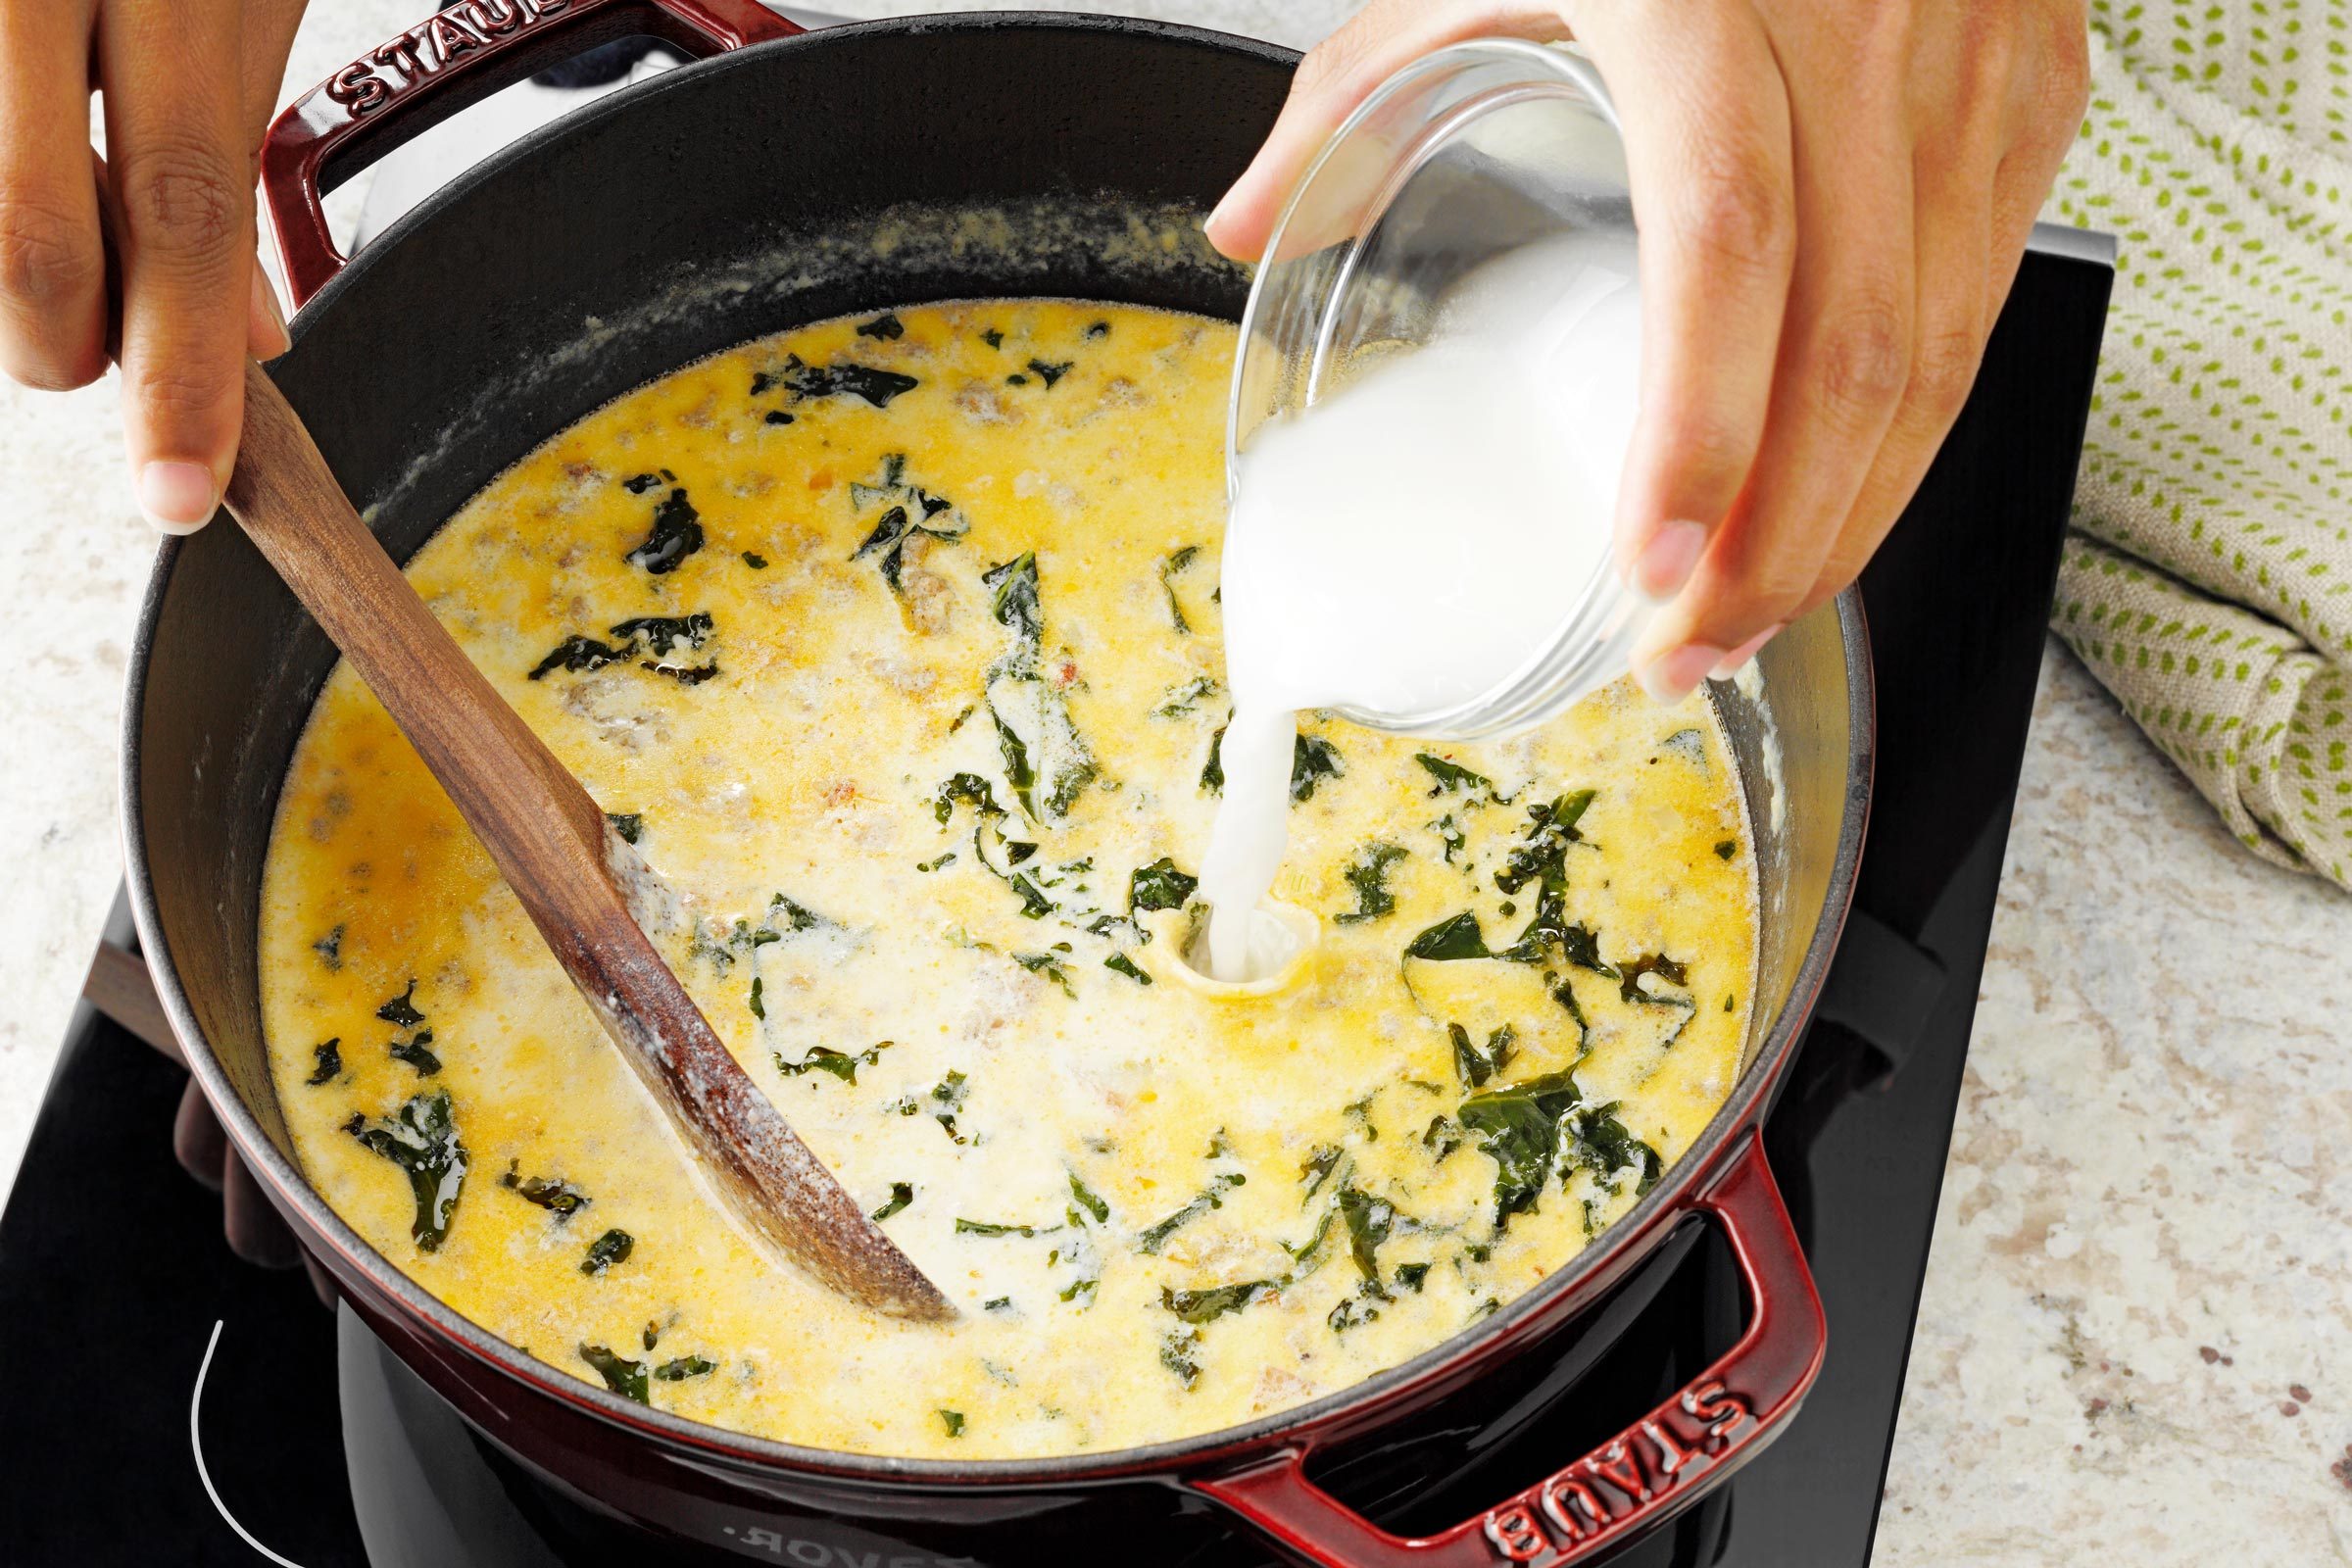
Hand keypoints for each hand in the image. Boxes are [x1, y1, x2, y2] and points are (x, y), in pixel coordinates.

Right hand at [0, 0, 308, 532]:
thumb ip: (221, 159)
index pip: (187, 213)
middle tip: (80, 361)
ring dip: (10, 275)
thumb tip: (250, 343)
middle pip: (33, 234)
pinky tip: (26, 149)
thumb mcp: (228, 3)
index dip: (182, 375)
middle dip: (62, 344)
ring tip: (47, 260)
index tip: (185, 493)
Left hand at [1207, 0, 2089, 701]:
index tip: (1649, 563)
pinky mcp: (2029, 95)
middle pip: (1854, 345)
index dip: (1701, 424)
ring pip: (1941, 351)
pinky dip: (1912, 434)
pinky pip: (1983, 303)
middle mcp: (1863, 37)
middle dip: (1776, 539)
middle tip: (1681, 653)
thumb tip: (1246, 223)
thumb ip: (1354, 85)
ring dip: (1850, 518)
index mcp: (1706, 0)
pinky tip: (1838, 506)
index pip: (1726, 244)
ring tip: (1746, 618)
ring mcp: (1969, 71)